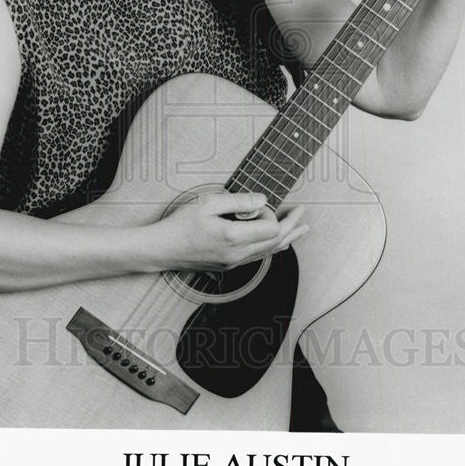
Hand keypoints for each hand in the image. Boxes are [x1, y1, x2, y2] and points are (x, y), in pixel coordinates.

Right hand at [146, 190, 307, 271]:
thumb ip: (238, 201)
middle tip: (302, 213)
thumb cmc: (180, 224)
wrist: (162, 249)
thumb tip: (262, 200)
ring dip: (286, 239)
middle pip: (276, 243)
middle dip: (292, 226)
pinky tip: (277, 243)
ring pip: (269, 253)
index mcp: (234, 238)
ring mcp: (233, 263)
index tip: (259, 203)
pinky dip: (271, 247)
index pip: (271, 229)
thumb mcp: (208, 203)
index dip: (272, 214)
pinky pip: (257, 257)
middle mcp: (237, 255)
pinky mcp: (228, 265)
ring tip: (301, 230)